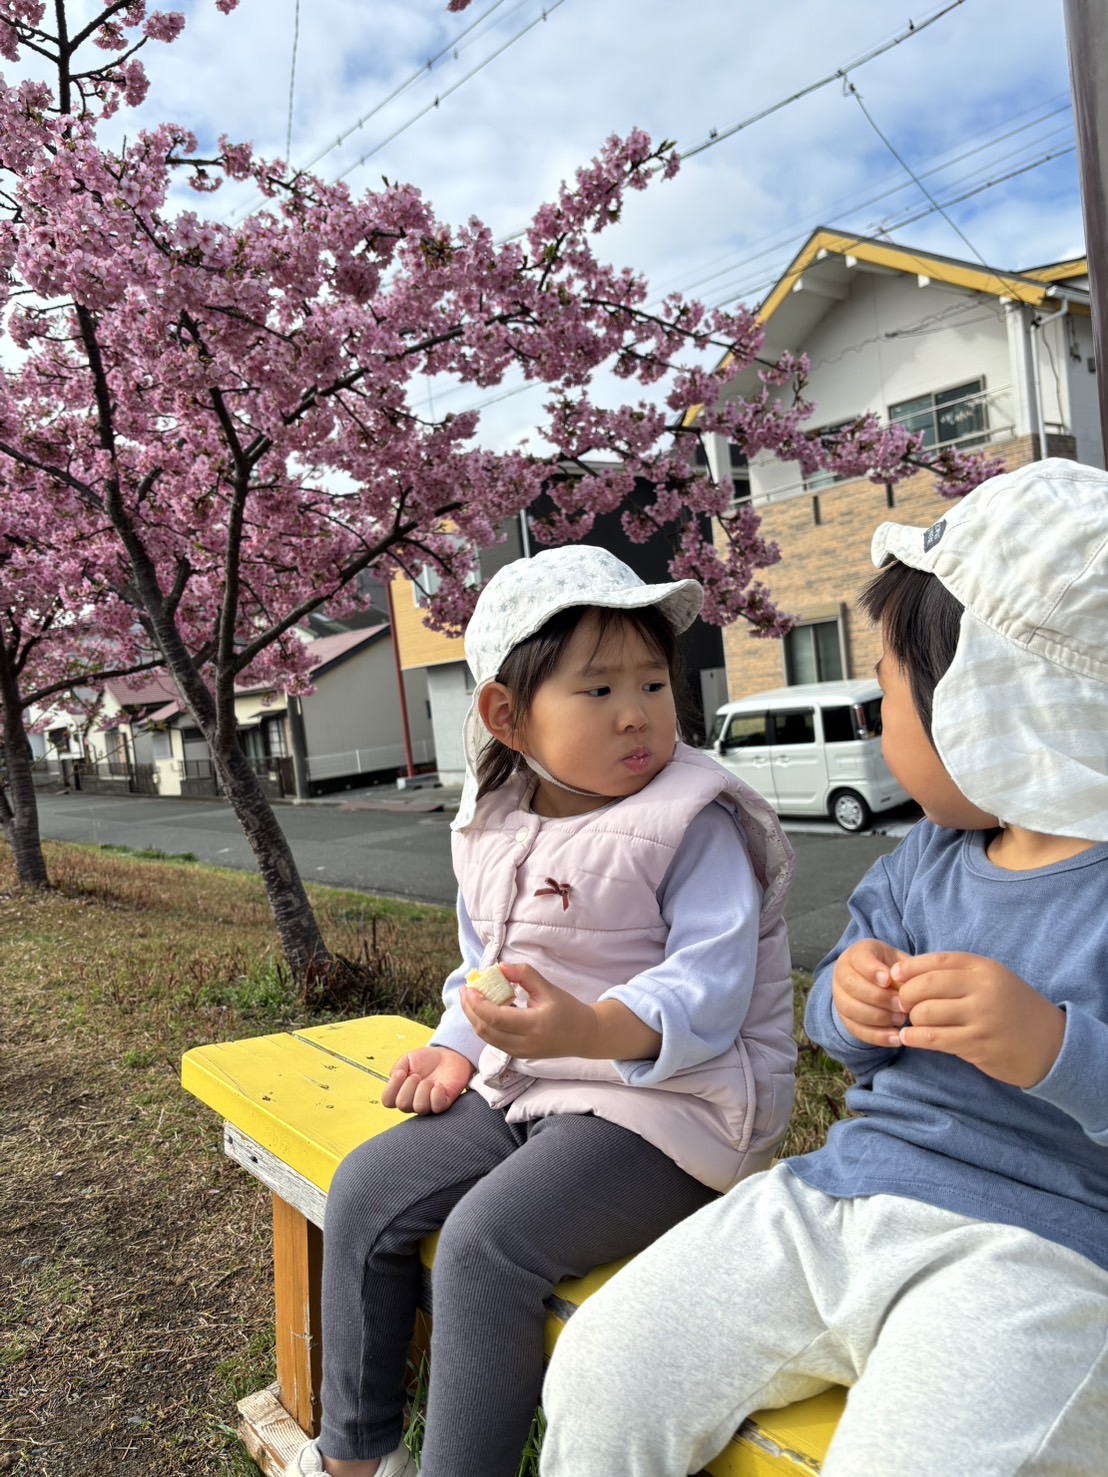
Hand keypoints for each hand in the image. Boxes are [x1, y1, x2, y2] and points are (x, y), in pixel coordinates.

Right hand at [381, 1045, 473, 1114]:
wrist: (448, 1056)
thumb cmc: (427, 1060)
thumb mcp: (408, 1059)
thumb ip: (397, 1068)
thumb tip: (394, 1077)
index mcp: (401, 1092)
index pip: (387, 1101)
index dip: (392, 1087)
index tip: (401, 1073)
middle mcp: (412, 1102)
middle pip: (403, 1105)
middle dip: (409, 1086)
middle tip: (417, 1075)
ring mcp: (428, 1105)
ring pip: (420, 1107)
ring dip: (423, 1089)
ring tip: (429, 1081)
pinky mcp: (443, 1104)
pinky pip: (437, 1106)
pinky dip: (437, 1093)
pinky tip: (439, 1084)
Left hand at [461, 962, 601, 1059]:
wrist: (583, 1036)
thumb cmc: (568, 1010)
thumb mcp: (548, 988)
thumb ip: (524, 975)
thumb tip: (500, 967)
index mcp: (534, 1025)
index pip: (496, 1018)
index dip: (478, 1004)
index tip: (470, 988)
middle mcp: (524, 1043)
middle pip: (486, 1030)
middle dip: (470, 1010)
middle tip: (465, 990)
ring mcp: (520, 1053)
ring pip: (486, 1037)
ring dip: (474, 1018)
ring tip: (470, 998)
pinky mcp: (517, 1055)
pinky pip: (493, 1041)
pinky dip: (484, 1025)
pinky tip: (484, 1010)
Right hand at [831, 938, 912, 1046]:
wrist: (878, 983)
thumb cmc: (893, 969)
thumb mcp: (900, 961)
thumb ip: (905, 970)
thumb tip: (910, 983)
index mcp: (856, 953)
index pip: (859, 959)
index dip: (872, 970)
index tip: (889, 980)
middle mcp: (842, 973)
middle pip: (851, 985)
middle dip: (877, 997)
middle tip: (900, 1004)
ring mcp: (839, 996)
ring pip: (850, 1008)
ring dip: (877, 1017)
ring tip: (900, 1019)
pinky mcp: (844, 1018)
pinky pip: (855, 1029)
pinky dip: (876, 1036)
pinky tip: (895, 1037)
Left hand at [890, 952, 1065, 1087]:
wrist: (1051, 1045)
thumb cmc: (1012, 1010)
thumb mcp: (991, 981)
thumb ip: (955, 974)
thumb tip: (905, 973)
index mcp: (984, 968)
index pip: (935, 961)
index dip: (908, 968)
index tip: (894, 976)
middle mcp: (982, 989)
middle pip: (924, 985)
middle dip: (904, 995)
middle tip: (901, 1005)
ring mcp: (981, 1017)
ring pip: (925, 1013)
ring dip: (912, 1020)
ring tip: (913, 1024)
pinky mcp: (978, 1044)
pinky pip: (933, 1039)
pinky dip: (914, 1038)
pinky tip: (908, 1039)